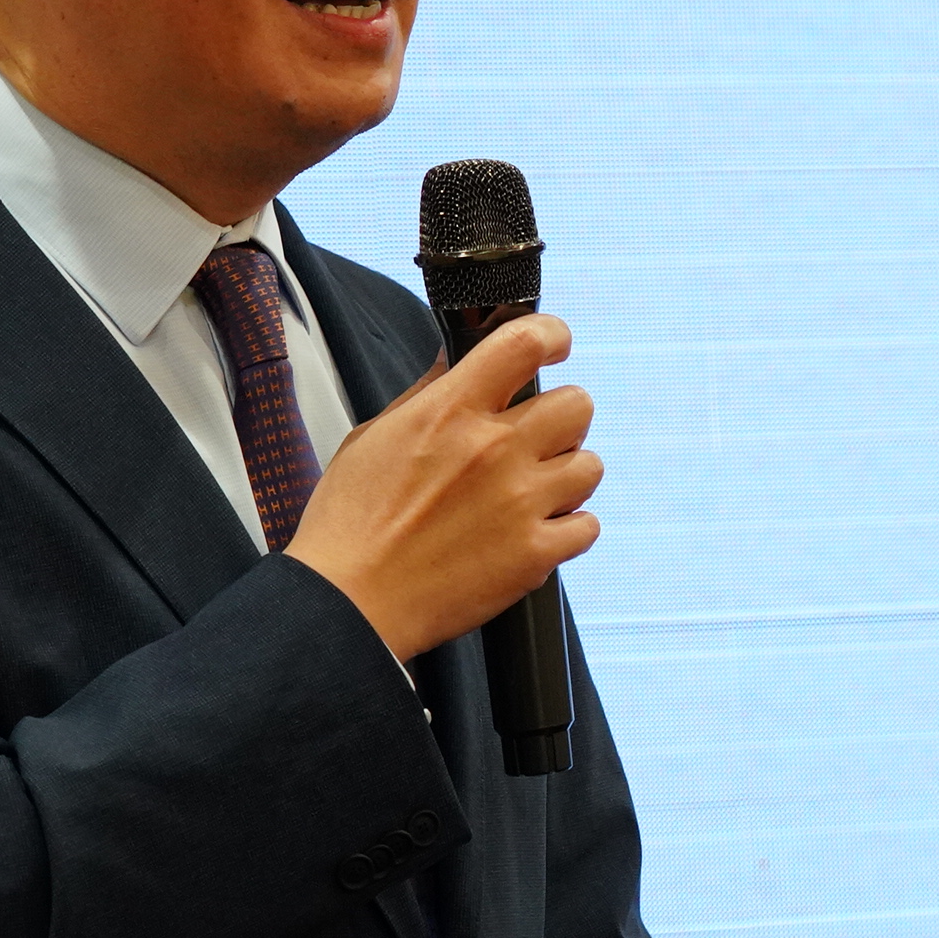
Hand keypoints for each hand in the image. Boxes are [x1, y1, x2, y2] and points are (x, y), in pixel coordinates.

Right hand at [287, 314, 602, 659]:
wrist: (348, 603)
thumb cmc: (350, 525)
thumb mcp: (373, 437)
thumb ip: (426, 394)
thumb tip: (454, 359)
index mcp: (451, 410)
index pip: (527, 341)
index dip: (552, 334)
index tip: (555, 344)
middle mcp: (494, 449)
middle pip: (577, 404)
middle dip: (560, 419)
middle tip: (534, 440)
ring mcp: (520, 502)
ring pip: (590, 465)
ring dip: (566, 476)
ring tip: (532, 493)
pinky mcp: (534, 554)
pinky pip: (587, 526)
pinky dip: (567, 529)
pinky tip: (534, 532)